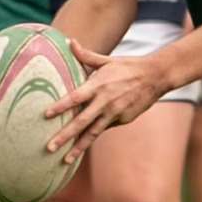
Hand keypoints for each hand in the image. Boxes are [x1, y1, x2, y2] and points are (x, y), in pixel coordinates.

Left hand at [42, 39, 165, 164]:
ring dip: (78, 147)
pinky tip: (81, 147)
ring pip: (93, 133)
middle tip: (49, 147)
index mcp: (98, 85)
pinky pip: (104, 129)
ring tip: (65, 159)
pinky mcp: (122, 120)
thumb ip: (86, 55)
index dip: (60, 106)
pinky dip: (92, 137)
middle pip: (81, 122)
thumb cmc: (128, 66)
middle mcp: (105, 102)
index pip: (75, 97)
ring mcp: (114, 113)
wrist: (155, 77)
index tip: (46, 115)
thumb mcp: (107, 60)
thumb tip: (69, 41)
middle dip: (64, 135)